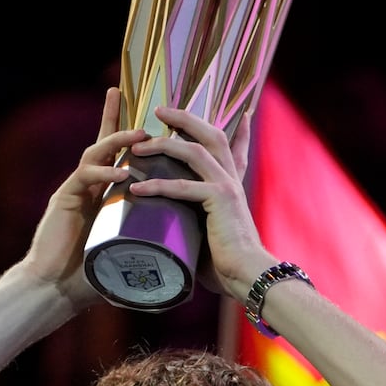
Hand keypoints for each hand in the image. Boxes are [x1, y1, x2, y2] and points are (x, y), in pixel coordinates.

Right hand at [20, 88, 143, 305]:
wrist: (57, 290)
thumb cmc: (91, 277)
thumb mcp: (127, 255)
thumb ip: (148, 250)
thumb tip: (182, 266)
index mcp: (104, 195)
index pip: (119, 159)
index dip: (130, 138)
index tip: (153, 121)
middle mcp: (89, 187)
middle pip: (103, 144)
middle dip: (115, 119)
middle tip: (126, 96)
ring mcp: (76, 190)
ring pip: (96, 153)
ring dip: (118, 140)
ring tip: (140, 135)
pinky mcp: (65, 199)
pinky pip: (85, 177)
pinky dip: (104, 172)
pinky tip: (122, 172)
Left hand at [125, 104, 274, 298]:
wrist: (248, 275)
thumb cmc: (228, 263)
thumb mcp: (211, 234)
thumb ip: (197, 221)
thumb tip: (173, 228)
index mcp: (232, 185)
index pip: (236, 149)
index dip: (240, 130)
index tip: (243, 114)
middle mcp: (231, 180)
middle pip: (211, 134)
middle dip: (184, 118)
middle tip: (159, 110)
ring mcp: (227, 187)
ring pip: (194, 151)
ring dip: (163, 145)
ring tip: (137, 147)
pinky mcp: (220, 200)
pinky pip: (184, 186)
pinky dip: (158, 185)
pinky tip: (137, 187)